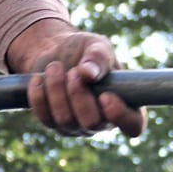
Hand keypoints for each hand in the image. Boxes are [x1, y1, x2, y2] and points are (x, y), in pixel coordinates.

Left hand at [11, 25, 143, 138]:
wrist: (55, 50)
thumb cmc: (83, 50)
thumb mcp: (96, 45)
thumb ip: (98, 56)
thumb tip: (89, 74)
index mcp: (124, 104)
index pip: (133, 125)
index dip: (120, 116)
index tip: (105, 95)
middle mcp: (102, 121)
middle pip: (92, 123)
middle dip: (79, 94)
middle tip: (73, 71)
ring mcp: (77, 126)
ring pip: (65, 120)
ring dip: (57, 90)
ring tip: (54, 67)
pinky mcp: (53, 124)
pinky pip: (45, 118)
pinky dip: (39, 96)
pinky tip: (38, 79)